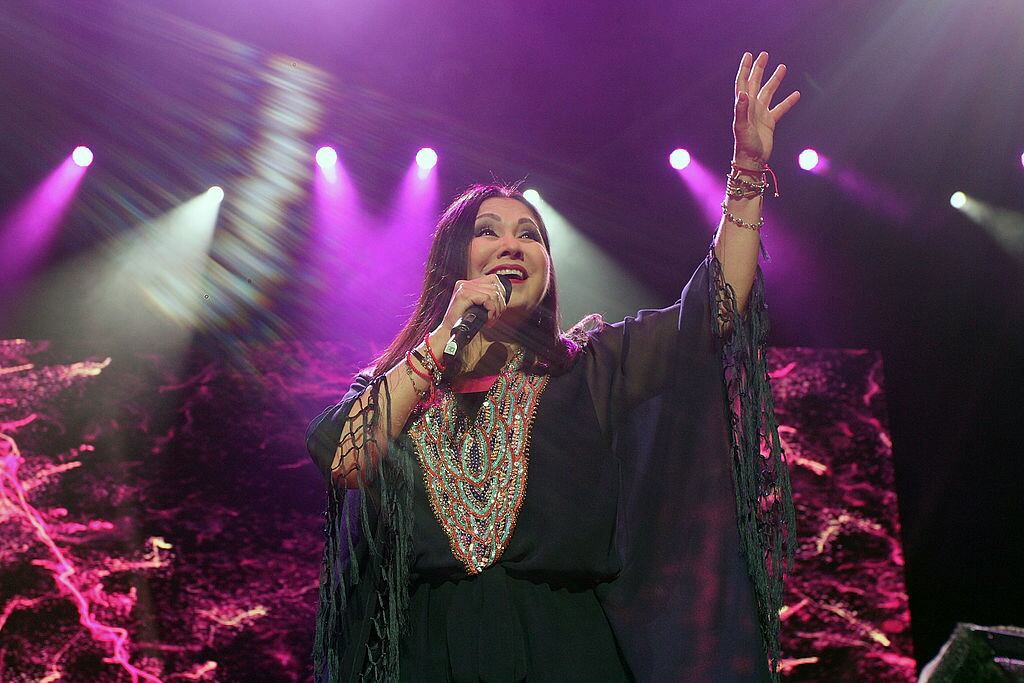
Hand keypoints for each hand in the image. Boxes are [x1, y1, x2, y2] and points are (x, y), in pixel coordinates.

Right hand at [437, 274, 508, 334]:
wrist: (449, 332)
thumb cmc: (463, 323)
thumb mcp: (477, 307)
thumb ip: (486, 299)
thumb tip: (503, 297)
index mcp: (467, 284)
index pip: (493, 280)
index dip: (501, 293)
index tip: (499, 307)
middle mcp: (464, 283)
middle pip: (495, 287)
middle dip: (500, 304)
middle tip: (495, 316)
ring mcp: (463, 288)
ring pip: (493, 294)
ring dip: (496, 309)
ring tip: (491, 319)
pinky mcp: (464, 294)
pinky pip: (487, 299)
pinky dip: (491, 310)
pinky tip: (488, 318)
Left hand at [733, 51, 799, 165]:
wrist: (752, 161)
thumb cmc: (744, 145)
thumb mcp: (742, 127)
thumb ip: (742, 110)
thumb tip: (743, 93)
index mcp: (744, 105)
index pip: (743, 83)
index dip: (745, 69)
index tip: (748, 55)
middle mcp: (751, 107)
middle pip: (755, 83)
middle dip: (759, 69)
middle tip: (764, 55)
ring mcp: (761, 114)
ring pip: (769, 93)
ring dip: (774, 80)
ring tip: (782, 67)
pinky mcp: (769, 122)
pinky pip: (780, 109)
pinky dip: (788, 101)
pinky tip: (796, 94)